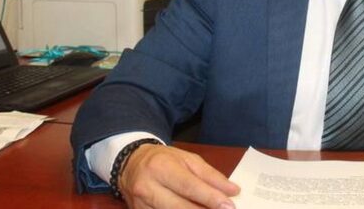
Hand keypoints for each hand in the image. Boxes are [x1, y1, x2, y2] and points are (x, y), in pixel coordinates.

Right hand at [119, 144, 239, 208]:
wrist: (130, 164)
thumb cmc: (163, 160)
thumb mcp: (188, 159)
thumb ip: (210, 175)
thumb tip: (232, 191)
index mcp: (161, 167)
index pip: (189, 186)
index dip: (210, 198)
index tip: (229, 206)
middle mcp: (147, 187)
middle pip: (180, 207)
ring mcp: (141, 205)